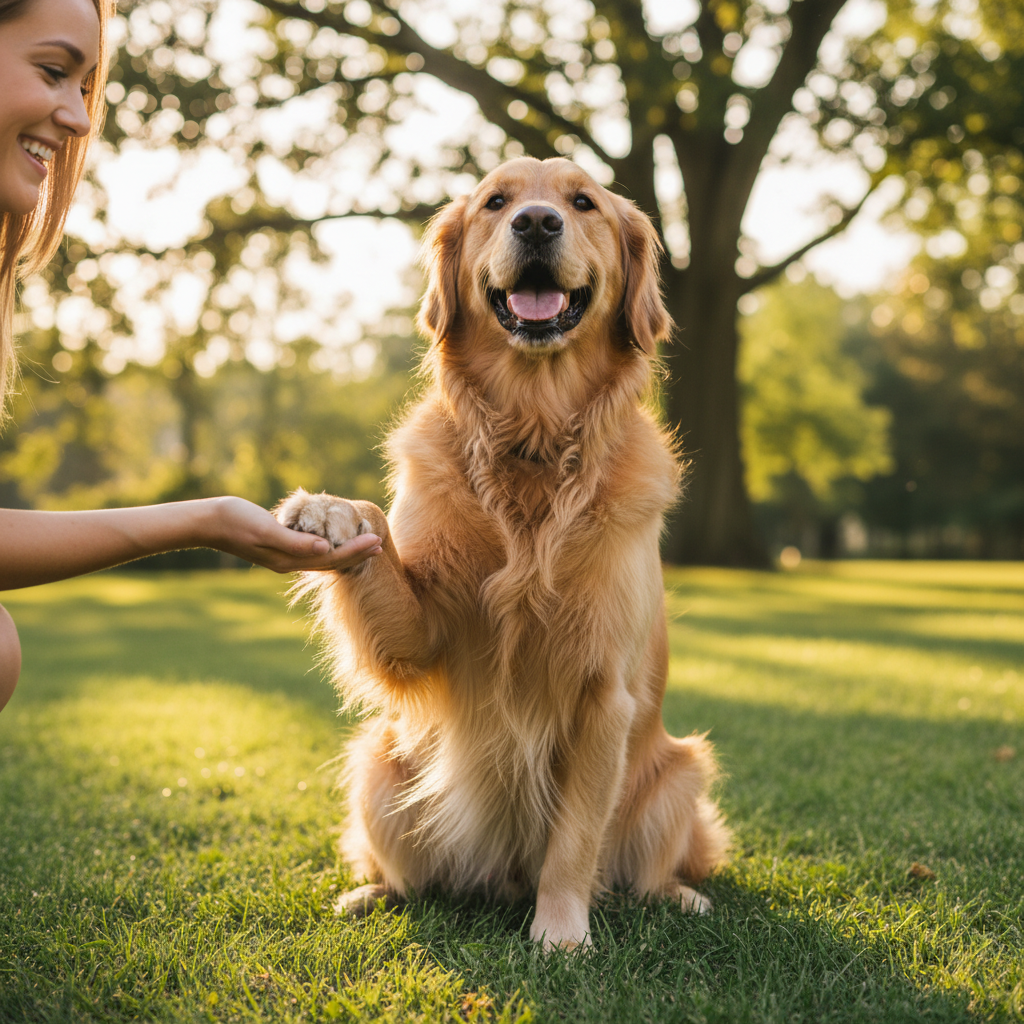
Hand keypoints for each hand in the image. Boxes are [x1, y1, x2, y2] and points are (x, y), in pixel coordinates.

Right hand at [207, 497, 382, 572]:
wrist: (207, 523)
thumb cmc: (236, 522)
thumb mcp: (267, 531)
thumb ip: (295, 542)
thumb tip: (325, 549)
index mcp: (289, 560)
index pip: (331, 558)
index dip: (355, 550)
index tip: (377, 541)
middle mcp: (288, 562)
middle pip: (330, 561)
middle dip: (356, 553)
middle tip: (379, 544)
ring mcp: (282, 557)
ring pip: (321, 558)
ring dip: (344, 551)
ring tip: (363, 544)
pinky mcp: (276, 548)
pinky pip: (308, 552)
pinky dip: (326, 547)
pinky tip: (332, 540)